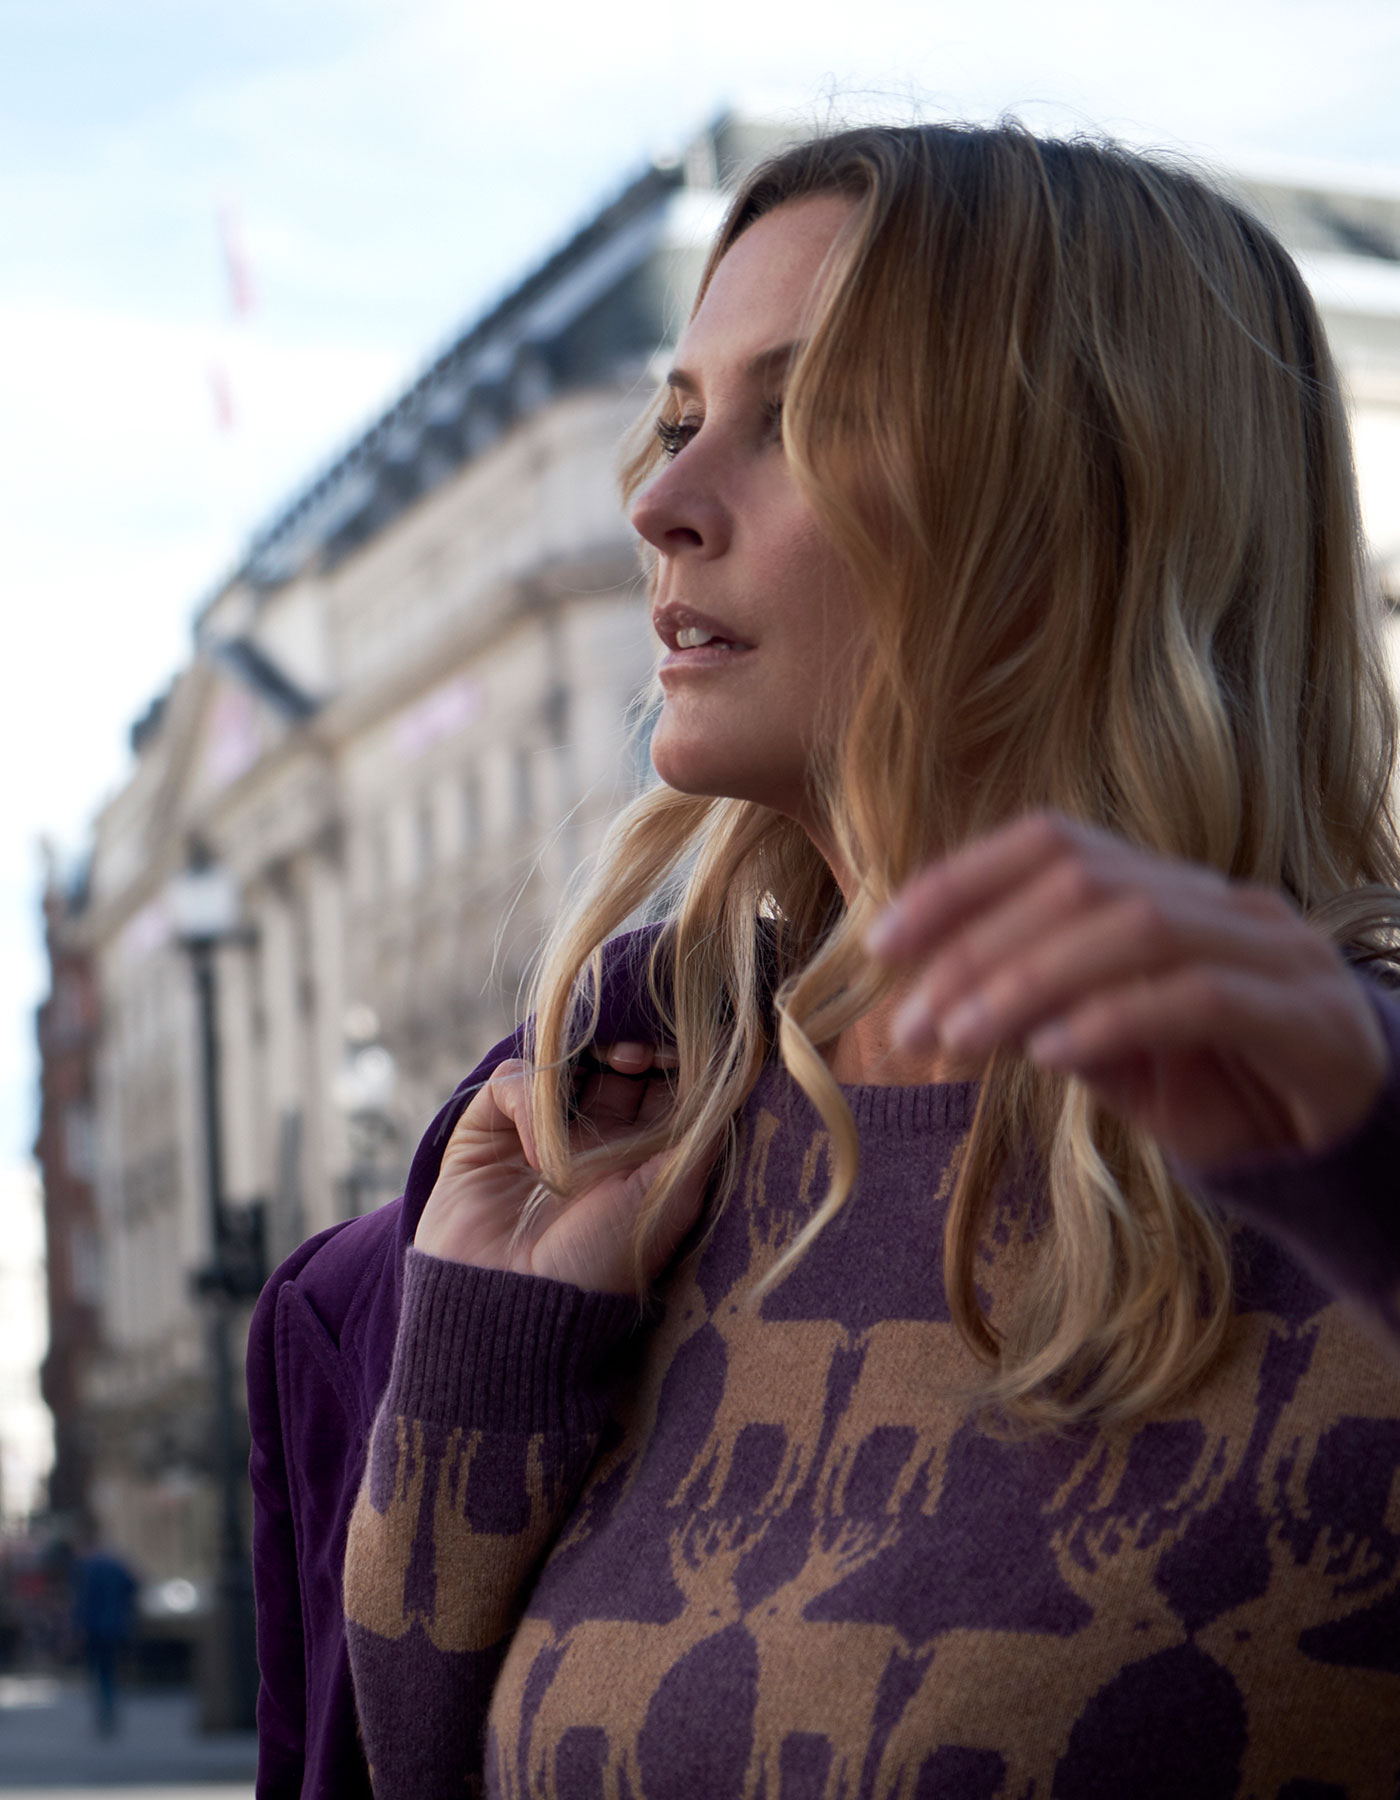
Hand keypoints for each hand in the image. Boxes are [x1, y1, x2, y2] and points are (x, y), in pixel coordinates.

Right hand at [415, 1043, 702, 1293]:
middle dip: (636, 1045)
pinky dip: (529, 1097)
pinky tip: (539, 1145)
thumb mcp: (668, 1201)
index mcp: (640, 1155)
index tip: (690, 1049)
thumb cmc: (600, 1266)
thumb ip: (702, 1140)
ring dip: (589, 1053)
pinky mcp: (489, 1128)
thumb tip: (741, 1080)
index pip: (662, 1084)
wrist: (509, 1310)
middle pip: (617, 1061)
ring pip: (566, 1060)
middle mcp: (593, 1137)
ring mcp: (539, 1130)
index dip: (676, 1058)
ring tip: (616, 1066)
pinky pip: (512, 1082)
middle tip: (647, 1052)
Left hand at [867, 812, 1389, 1166]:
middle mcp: (1221, 902)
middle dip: (977, 946)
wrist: (1351, 1149)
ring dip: (1026, 982)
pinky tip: (1050, 1056)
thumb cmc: (1222, 1091)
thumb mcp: (1114, 1057)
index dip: (960, 880)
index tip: (882, 942)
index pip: (1053, 842)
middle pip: (1082, 880)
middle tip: (909, 1023)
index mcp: (1168, 890)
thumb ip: (1045, 1017)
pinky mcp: (1310, 1020)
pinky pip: (1199, 998)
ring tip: (958, 1040)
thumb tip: (947, 999)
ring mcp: (1274, 952)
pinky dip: (1112, 1018)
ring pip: (1134, 928)